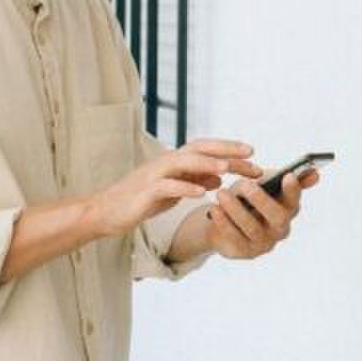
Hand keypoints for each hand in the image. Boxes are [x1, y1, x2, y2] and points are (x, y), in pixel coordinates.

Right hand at [90, 139, 260, 237]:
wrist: (107, 211)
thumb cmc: (141, 200)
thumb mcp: (174, 191)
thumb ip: (195, 182)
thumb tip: (219, 180)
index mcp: (175, 162)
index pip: (206, 150)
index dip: (229, 149)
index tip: (253, 154)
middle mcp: (166, 162)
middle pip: (199, 149)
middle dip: (225, 149)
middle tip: (250, 153)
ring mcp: (154, 174)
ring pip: (183, 162)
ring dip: (206, 164)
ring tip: (227, 169)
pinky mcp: (145, 191)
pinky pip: (167, 186)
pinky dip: (184, 188)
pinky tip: (202, 194)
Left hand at [206, 167, 321, 258]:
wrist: (224, 221)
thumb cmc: (248, 200)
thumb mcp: (264, 185)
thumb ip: (283, 178)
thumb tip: (316, 173)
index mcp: (288, 209)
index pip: (294, 200)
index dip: (293, 190)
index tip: (288, 176)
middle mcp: (280, 229)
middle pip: (277, 217)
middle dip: (262, 200)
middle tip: (246, 185)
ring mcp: (263, 243)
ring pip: (252, 227)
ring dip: (236, 209)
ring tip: (221, 193)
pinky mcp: (244, 252)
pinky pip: (234, 238)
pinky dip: (224, 222)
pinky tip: (214, 209)